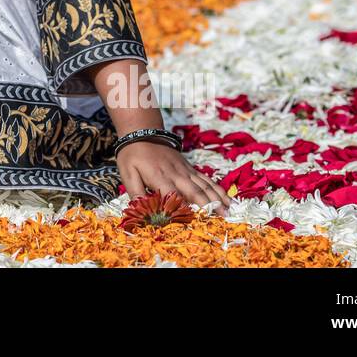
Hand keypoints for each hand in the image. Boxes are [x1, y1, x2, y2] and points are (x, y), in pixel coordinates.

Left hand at [116, 141, 231, 215]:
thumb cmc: (133, 156)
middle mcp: (177, 175)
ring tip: (228, 212)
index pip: (173, 197)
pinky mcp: (190, 168)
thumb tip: (141, 210)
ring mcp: (186, 171)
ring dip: (217, 199)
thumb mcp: (127, 174)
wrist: (143, 133)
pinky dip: (218, 189)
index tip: (192, 223)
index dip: (182, 210)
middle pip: (195, 192)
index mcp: (160, 177)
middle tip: (221, 220)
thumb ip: (135, 193)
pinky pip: (206, 179)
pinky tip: (227, 198)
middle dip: (208, 206)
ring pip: (205, 186)